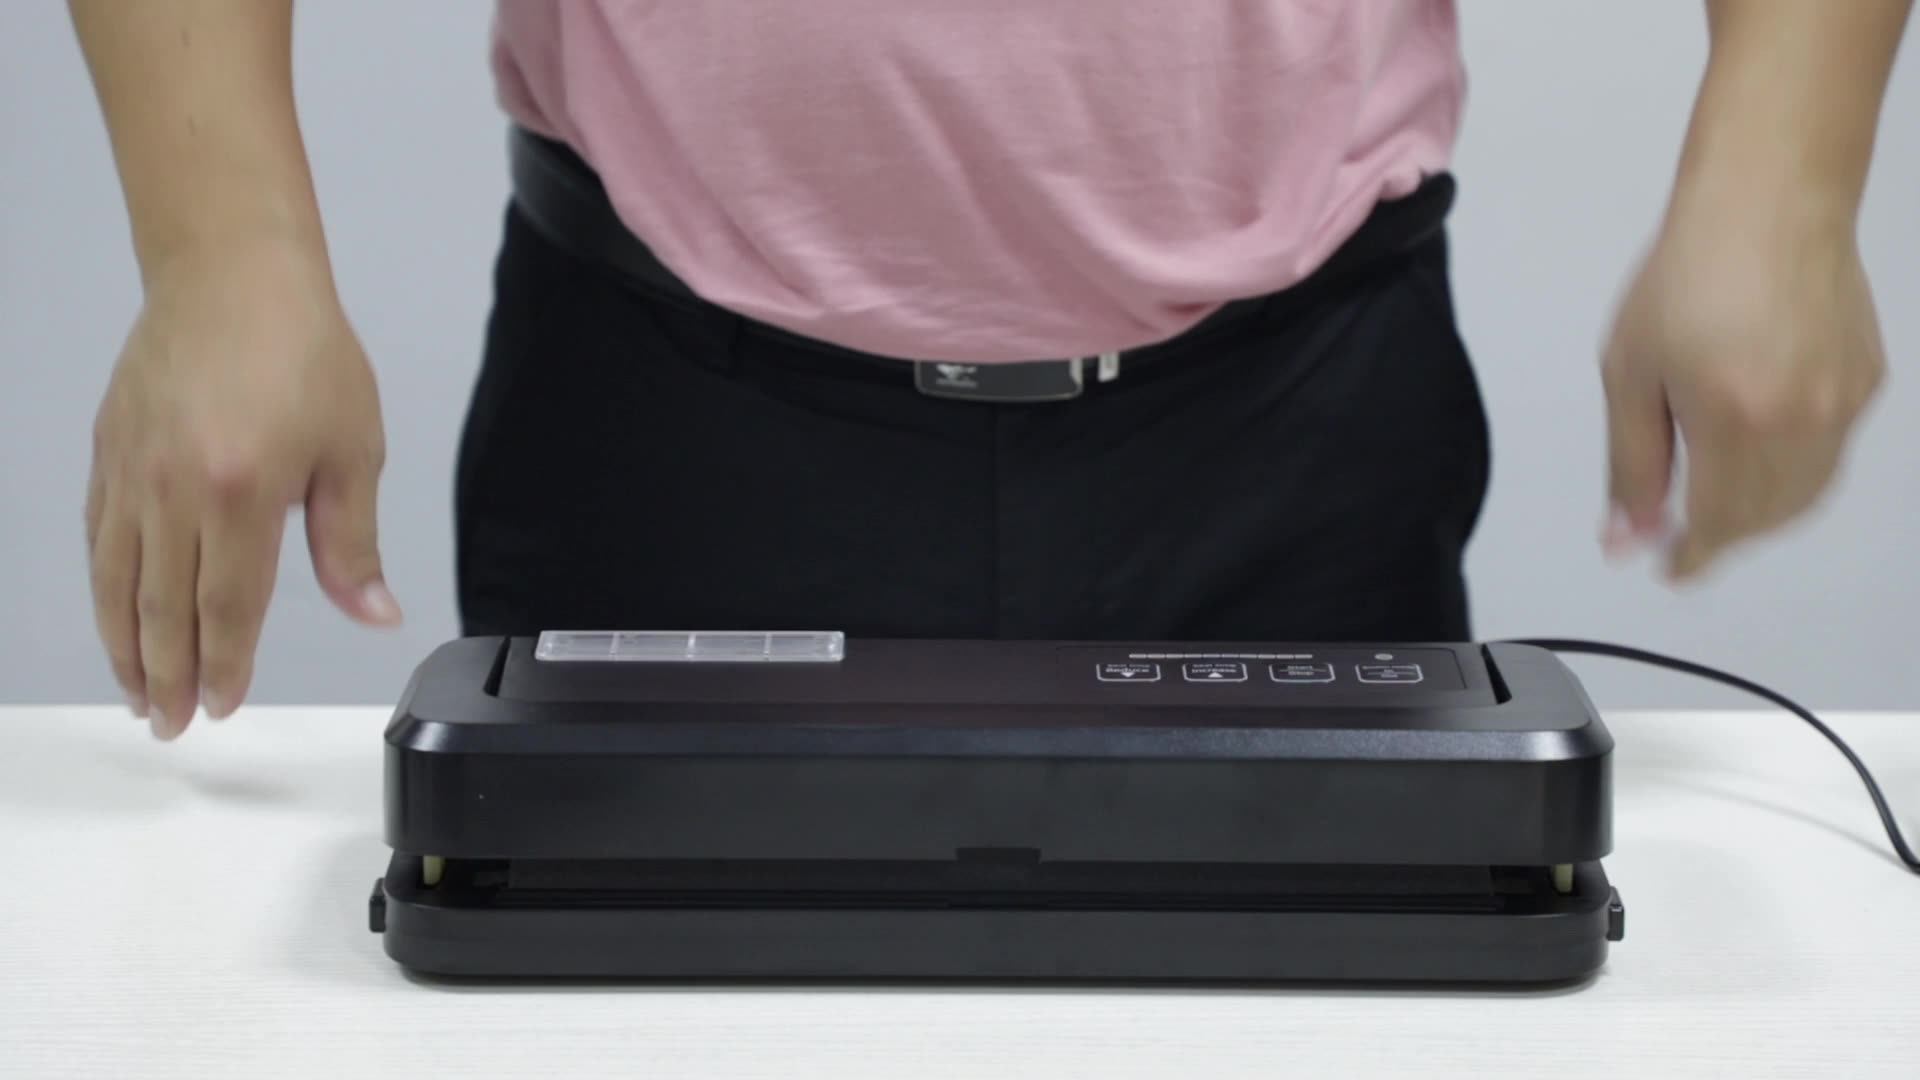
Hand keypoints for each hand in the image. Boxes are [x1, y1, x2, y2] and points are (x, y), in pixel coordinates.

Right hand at [86, 242, 398, 738]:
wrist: (233, 275)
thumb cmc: (302, 351)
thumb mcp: (352, 450)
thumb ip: (352, 544)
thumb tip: (374, 613)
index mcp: (242, 493)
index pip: (227, 608)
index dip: (224, 666)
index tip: (223, 704)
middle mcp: (174, 490)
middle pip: (164, 609)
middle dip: (167, 676)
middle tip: (172, 723)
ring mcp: (132, 473)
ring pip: (118, 584)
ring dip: (125, 647)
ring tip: (139, 694)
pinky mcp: (108, 454)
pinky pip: (99, 540)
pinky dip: (104, 591)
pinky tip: (115, 618)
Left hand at [1599, 204, 1885, 580]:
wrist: (1769, 205)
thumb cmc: (1685, 276)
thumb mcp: (1630, 371)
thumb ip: (1632, 464)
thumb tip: (1628, 537)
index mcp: (1735, 420)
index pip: (1719, 525)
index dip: (1692, 557)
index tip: (1670, 569)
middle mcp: (1803, 422)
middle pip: (1765, 519)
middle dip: (1722, 534)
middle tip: (1680, 524)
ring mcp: (1844, 404)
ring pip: (1804, 495)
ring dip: (1759, 511)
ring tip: (1715, 487)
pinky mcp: (1869, 382)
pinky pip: (1830, 454)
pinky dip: (1793, 469)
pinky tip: (1758, 438)